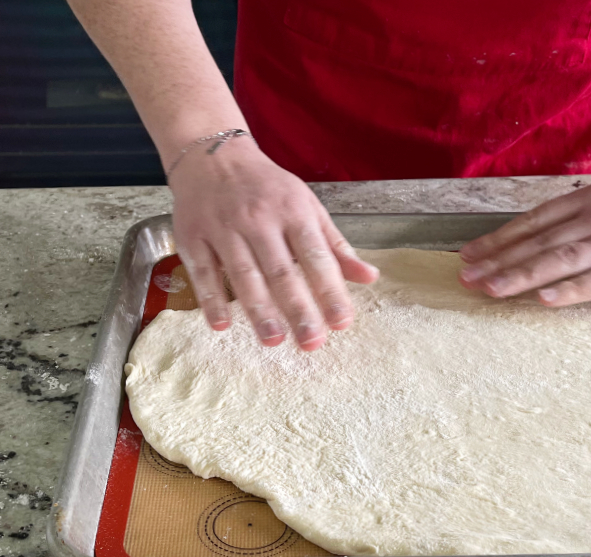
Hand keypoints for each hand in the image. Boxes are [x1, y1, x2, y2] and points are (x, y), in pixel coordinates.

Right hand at [169, 138, 378, 350]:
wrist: (214, 154)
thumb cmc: (270, 189)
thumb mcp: (309, 208)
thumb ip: (337, 247)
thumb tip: (370, 277)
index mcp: (294, 213)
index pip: (316, 257)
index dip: (330, 290)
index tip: (342, 322)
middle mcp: (260, 220)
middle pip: (281, 271)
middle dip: (298, 309)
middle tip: (311, 342)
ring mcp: (224, 228)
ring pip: (244, 273)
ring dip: (258, 310)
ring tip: (273, 340)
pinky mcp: (193, 236)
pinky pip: (203, 271)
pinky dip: (211, 299)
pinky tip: (221, 325)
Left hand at [457, 169, 590, 305]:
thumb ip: (579, 221)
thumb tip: (534, 242)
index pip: (535, 222)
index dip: (499, 240)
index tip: (469, 256)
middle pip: (542, 241)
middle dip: (499, 260)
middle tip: (466, 278)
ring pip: (564, 259)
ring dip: (523, 275)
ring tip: (491, 289)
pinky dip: (571, 290)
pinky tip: (545, 299)